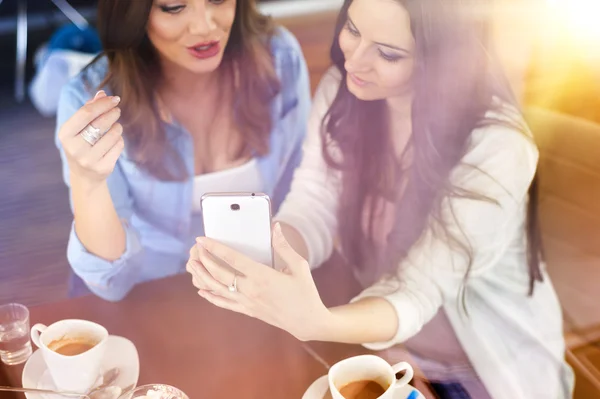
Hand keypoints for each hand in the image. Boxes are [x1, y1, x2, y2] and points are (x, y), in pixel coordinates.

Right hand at [58, 90, 123, 192]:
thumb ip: (89, 109)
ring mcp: (89, 160)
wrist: (84, 176)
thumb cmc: (82, 144)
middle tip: (117, 110)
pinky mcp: (103, 167)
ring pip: (113, 134)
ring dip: (117, 127)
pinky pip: (119, 146)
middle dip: (112, 113)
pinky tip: (114, 141)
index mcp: (65, 134)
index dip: (103, 104)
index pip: (86, 113)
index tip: (115, 99)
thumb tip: (102, 93)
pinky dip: (119, 140)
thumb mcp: (79, 128)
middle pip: (101, 123)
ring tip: (115, 127)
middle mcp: (75, 148)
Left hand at [187, 223, 331, 341]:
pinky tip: (202, 290)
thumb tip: (275, 227)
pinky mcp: (248, 311)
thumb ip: (284, 246)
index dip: (215, 247)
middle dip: (204, 260)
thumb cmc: (305, 292)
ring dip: (203, 277)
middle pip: (220, 274)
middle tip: (195, 249)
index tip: (202, 239)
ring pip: (217, 289)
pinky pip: (224, 303)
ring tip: (193, 265)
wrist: (306, 321)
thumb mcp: (300, 266)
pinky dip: (211, 296)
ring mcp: (247, 302)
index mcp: (262, 276)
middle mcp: (251, 290)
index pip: (233, 259)